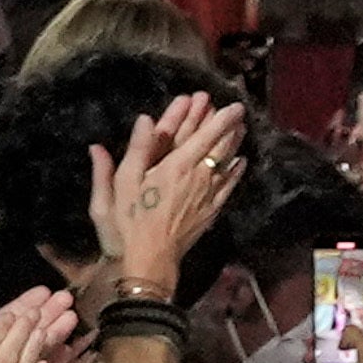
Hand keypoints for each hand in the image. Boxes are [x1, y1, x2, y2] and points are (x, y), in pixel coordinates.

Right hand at [88, 91, 248, 303]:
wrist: (151, 260)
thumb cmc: (129, 222)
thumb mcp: (121, 185)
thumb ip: (134, 151)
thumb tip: (143, 120)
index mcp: (175, 166)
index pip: (200, 135)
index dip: (213, 117)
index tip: (223, 102)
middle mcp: (197, 176)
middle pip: (216, 145)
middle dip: (225, 124)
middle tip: (236, 109)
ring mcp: (207, 194)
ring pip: (226, 162)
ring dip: (233, 143)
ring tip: (241, 128)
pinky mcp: (211, 211)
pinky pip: (228, 185)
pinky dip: (236, 171)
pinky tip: (241, 161)